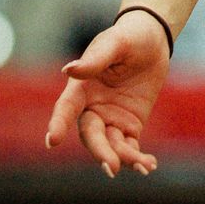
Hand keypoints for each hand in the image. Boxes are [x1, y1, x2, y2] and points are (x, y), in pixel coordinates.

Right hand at [43, 13, 169, 176]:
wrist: (152, 40)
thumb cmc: (128, 37)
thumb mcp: (115, 43)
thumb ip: (95, 59)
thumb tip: (69, 70)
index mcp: (81, 87)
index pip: (66, 108)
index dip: (58, 123)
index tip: (52, 141)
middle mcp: (92, 108)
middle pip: (91, 134)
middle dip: (100, 151)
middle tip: (112, 166)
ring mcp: (110, 119)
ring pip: (111, 145)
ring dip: (123, 158)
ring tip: (142, 165)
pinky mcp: (129, 125)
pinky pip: (129, 146)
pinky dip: (137, 158)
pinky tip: (148, 165)